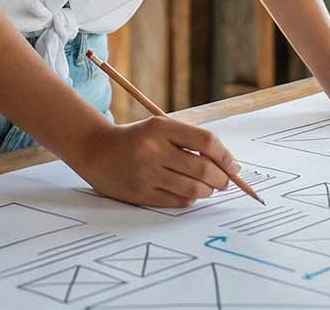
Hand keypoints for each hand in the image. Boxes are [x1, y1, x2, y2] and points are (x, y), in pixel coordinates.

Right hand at [70, 117, 242, 208]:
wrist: (96, 151)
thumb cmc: (137, 139)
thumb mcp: (160, 128)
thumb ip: (191, 141)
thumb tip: (229, 165)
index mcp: (161, 127)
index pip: (205, 141)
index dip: (225, 156)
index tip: (234, 166)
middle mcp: (153, 150)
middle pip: (203, 169)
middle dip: (221, 179)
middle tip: (224, 182)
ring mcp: (146, 173)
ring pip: (193, 188)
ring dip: (208, 191)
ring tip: (207, 188)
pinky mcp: (140, 193)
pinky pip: (178, 201)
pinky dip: (190, 199)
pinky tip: (189, 193)